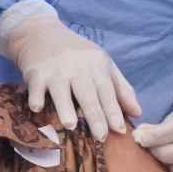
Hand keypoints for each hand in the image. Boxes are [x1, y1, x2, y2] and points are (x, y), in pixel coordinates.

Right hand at [0, 13, 140, 133]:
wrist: (42, 34)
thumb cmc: (78, 55)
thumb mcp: (103, 65)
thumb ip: (121, 89)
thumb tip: (137, 113)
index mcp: (96, 66)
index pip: (107, 91)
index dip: (113, 110)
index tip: (120, 130)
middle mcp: (77, 68)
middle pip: (87, 94)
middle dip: (95, 115)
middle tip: (101, 136)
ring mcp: (55, 70)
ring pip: (61, 91)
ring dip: (65, 107)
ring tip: (71, 125)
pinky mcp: (36, 73)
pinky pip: (35, 86)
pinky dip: (35, 96)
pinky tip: (37, 108)